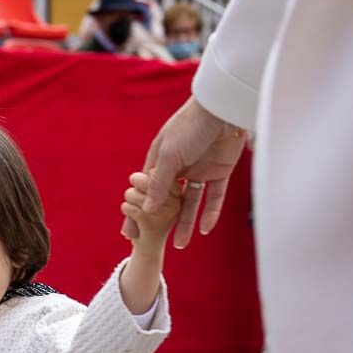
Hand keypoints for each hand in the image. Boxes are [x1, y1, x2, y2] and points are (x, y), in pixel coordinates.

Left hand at [121, 171, 179, 244]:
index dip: (143, 178)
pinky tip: (131, 217)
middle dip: (134, 187)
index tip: (147, 188)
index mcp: (179, 192)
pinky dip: (126, 210)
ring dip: (128, 200)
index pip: (153, 173)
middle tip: (137, 197)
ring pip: (134, 194)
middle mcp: (176, 202)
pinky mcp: (151, 223)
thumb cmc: (149, 217)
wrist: (150, 248)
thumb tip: (136, 176)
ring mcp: (165, 213)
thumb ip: (150, 182)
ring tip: (135, 210)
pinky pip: (130, 208)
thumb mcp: (154, 196)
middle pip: (143, 181)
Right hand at [128, 96, 246, 248]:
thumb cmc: (190, 126)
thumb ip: (159, 184)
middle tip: (148, 241)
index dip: (137, 211)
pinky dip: (210, 213)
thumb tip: (148, 209)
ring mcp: (199, 170)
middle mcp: (178, 167)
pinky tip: (204, 229)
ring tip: (179, 245)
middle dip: (158, 222)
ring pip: (190, 202)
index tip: (129, 231)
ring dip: (185, 223)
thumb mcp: (169, 156)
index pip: (146, 191)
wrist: (223, 108)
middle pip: (167, 200)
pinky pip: (214, 197)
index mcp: (161, 160)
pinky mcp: (219, 172)